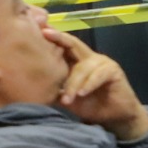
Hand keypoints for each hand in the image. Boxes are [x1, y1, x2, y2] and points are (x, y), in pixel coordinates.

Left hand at [42, 26, 147, 141]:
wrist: (115, 117)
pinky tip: (82, 94)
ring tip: (67, 99)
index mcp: (76, 61)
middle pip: (73, 44)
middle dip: (59, 38)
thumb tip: (32, 88)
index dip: (51, 38)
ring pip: (83, 67)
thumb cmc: (91, 106)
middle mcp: (88, 58)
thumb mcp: (68, 99)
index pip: (62, 46)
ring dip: (74, 84)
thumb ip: (54, 90)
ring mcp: (102, 63)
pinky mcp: (114, 71)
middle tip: (46, 34)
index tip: (37, 30)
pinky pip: (98, 75)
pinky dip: (89, 84)